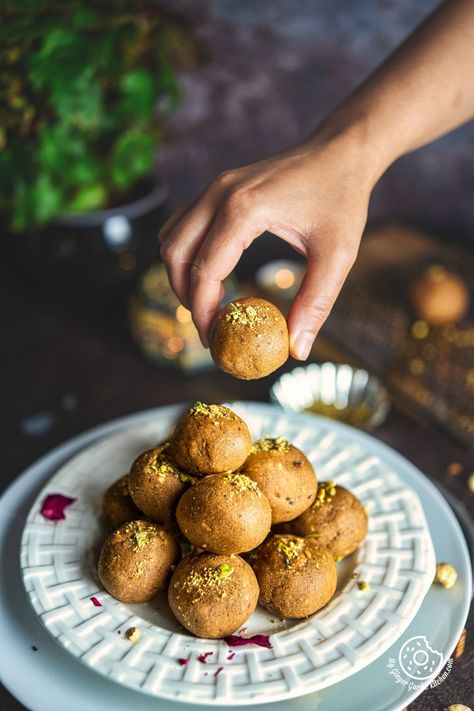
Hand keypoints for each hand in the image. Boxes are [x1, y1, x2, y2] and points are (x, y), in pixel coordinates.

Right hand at [159, 125, 378, 359]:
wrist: (341, 151)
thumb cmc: (342, 199)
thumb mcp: (337, 255)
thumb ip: (315, 303)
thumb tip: (296, 350)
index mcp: (243, 209)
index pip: (204, 270)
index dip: (203, 312)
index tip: (214, 340)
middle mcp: (218, 194)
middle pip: (174, 255)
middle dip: (185, 297)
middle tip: (208, 328)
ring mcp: (214, 187)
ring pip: (171, 238)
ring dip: (179, 275)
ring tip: (206, 304)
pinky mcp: (217, 187)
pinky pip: (182, 224)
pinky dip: (186, 253)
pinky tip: (211, 274)